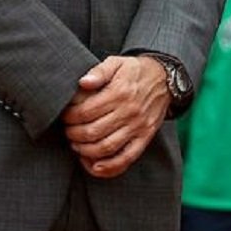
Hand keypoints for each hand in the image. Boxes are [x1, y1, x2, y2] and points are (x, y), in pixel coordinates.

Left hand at [62, 55, 170, 178]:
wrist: (165, 78)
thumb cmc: (135, 71)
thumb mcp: (116, 63)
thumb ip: (98, 71)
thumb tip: (82, 83)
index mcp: (119, 93)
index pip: (85, 112)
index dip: (69, 117)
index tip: (65, 117)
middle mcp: (129, 112)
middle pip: (92, 132)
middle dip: (73, 134)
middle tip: (68, 131)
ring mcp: (138, 127)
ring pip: (105, 147)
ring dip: (85, 150)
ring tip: (77, 144)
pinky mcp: (145, 137)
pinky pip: (126, 158)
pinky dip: (109, 167)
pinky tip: (94, 166)